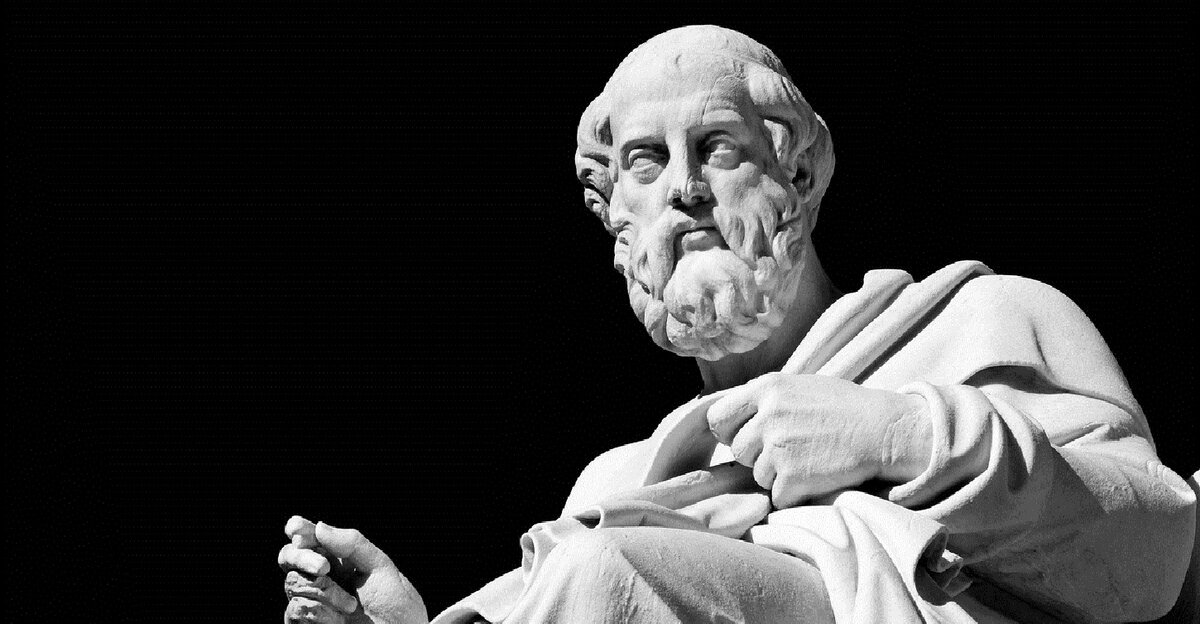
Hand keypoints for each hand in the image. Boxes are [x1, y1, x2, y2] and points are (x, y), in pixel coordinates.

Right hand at [278, 516, 428, 623]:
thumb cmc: (395, 605)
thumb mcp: (380, 568)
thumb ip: (352, 544)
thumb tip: (319, 526)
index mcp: (339, 558)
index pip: (310, 537)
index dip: (298, 529)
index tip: (296, 530)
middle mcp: (321, 577)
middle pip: (289, 557)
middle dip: (302, 558)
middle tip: (324, 568)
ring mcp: (311, 601)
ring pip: (293, 583)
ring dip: (324, 592)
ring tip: (350, 606)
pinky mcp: (305, 623)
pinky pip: (295, 610)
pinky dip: (318, 613)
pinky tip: (338, 620)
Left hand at [705, 373, 930, 507]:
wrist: (884, 430)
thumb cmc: (845, 408)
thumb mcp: (800, 386)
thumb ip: (765, 398)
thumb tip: (732, 414)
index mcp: (767, 388)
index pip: (718, 417)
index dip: (730, 432)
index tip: (748, 439)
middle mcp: (768, 415)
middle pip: (738, 451)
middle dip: (758, 457)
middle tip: (790, 453)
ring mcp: (779, 447)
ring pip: (758, 476)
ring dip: (779, 476)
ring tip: (810, 461)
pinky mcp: (793, 477)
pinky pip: (778, 497)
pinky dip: (795, 495)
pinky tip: (817, 478)